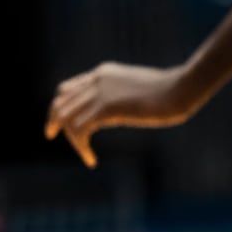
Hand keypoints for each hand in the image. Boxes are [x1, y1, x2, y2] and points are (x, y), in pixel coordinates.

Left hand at [45, 61, 191, 166]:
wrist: (181, 88)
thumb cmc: (169, 92)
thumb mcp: (137, 91)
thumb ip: (120, 98)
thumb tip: (112, 114)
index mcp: (102, 73)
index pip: (66, 88)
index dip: (60, 107)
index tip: (60, 123)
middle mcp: (96, 80)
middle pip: (60, 102)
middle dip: (53, 120)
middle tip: (51, 135)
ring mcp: (99, 93)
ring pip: (66, 117)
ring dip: (71, 139)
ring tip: (84, 154)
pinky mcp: (106, 107)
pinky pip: (79, 129)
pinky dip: (80, 147)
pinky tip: (91, 158)